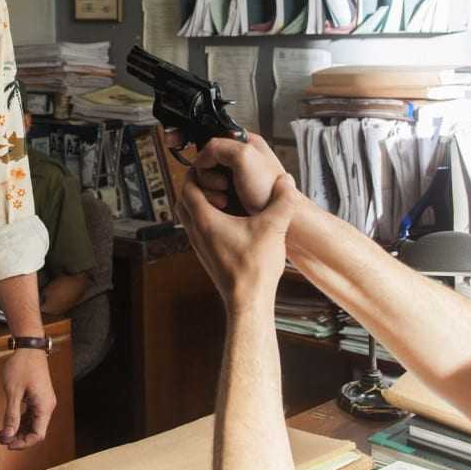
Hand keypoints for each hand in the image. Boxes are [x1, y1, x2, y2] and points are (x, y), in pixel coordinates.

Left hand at [0, 348, 55, 449]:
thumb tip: (7, 436)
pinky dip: (21, 421)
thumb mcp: (13, 392)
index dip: (23, 443)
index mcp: (44, 406)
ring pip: (34, 424)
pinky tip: (9, 422)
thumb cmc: (22, 366)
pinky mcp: (39, 397)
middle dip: (19, 438)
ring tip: (3, 432)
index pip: (38, 435)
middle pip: (36, 431)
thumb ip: (11, 415)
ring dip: (19, 430)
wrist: (29, 347)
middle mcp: (47, 406)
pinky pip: (32, 415)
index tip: (7, 444)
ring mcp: (43, 401)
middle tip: (1, 438)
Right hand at [172, 132, 287, 213]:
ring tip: (225, 198)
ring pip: (204, 181)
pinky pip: (210, 194)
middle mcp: (238, 159)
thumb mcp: (244, 157)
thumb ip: (218, 148)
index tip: (213, 168)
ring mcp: (234, 178)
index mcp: (244, 143)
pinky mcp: (230, 195)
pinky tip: (224, 205)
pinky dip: (212, 200)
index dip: (207, 157)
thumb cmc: (270, 191)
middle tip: (224, 185)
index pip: (211, 143)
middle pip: (205, 164)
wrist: (282, 220)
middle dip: (209, 177)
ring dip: (210, 192)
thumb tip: (199, 159)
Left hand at [174, 171, 297, 311]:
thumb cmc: (255, 268)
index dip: (197, 173)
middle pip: (183, 200)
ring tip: (223, 199)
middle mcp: (196, 232)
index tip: (212, 167)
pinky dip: (206, 219)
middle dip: (196, 186)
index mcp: (205, 221)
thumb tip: (287, 180)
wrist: (248, 302)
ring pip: (188, 216)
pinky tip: (230, 221)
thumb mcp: (273, 228)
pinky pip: (197, 230)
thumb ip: (282, 201)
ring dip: (200, 203)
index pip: (187, 187)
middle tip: (216, 181)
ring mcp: (199, 246)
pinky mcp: (206, 256)